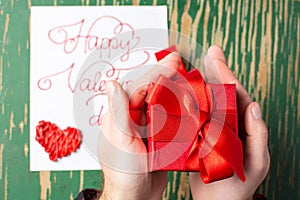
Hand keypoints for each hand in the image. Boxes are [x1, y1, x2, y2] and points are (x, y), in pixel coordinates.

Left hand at [98, 52, 180, 199]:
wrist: (134, 197)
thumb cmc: (123, 173)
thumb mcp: (120, 141)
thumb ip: (118, 112)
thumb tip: (112, 82)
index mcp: (120, 116)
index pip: (138, 87)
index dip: (156, 73)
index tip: (173, 62)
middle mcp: (131, 118)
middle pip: (149, 91)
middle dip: (165, 76)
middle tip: (180, 63)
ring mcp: (144, 127)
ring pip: (159, 102)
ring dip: (172, 89)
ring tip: (186, 78)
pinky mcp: (156, 138)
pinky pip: (166, 118)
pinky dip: (176, 108)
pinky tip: (186, 102)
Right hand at [189, 45, 269, 199]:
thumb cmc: (236, 188)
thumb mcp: (255, 163)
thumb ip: (258, 136)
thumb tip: (255, 107)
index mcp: (244, 128)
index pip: (238, 97)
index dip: (229, 76)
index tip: (217, 59)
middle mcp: (230, 125)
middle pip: (225, 94)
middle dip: (219, 71)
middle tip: (211, 51)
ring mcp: (215, 129)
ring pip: (211, 102)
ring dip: (205, 82)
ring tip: (198, 64)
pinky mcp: (201, 136)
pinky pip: (198, 115)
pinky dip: (193, 101)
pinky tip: (185, 91)